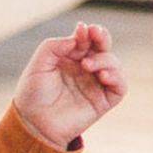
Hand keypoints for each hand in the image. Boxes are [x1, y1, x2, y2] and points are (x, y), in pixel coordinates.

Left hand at [13, 21, 124, 150]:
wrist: (33, 123)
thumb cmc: (33, 94)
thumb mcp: (39, 63)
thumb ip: (55, 45)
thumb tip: (78, 37)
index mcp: (71, 58)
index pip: (86, 39)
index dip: (87, 32)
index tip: (82, 29)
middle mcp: (86, 69)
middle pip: (103, 47)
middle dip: (102, 37)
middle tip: (96, 33)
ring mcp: (95, 84)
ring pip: (113, 63)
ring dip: (104, 59)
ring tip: (87, 65)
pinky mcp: (103, 101)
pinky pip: (120, 86)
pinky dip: (116, 77)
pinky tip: (102, 75)